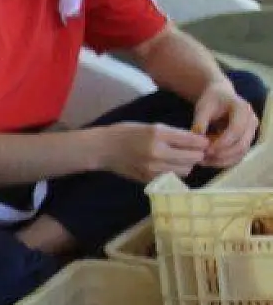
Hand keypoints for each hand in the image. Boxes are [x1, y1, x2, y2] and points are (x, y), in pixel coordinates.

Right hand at [94, 122, 208, 183]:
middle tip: (193, 151)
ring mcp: (152, 168)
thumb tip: (197, 142)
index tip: (202, 141)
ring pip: (185, 170)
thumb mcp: (151, 126)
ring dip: (187, 164)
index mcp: (158, 134)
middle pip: (193, 158)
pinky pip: (172, 177)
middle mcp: (157, 153)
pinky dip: (175, 172)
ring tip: (180, 159)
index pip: (193, 141)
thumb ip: (174, 134)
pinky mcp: (148, 179)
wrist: (103, 149)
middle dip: (197, 154)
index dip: (202, 142)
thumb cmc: (127, 132)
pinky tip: (169, 165)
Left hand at [191, 81, 258, 169]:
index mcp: (243, 109)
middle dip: (221, 154)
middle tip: (202, 158)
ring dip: (221, 161)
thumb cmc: (211, 101)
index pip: (236, 130)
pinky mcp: (245, 141)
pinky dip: (223, 162)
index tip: (205, 149)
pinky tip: (208, 161)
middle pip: (241, 145)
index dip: (221, 142)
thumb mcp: (203, 108)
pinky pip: (237, 156)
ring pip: (240, 154)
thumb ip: (200, 122)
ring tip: (202, 161)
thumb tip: (196, 140)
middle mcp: (251, 121)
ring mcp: (250, 133)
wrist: (220, 99)